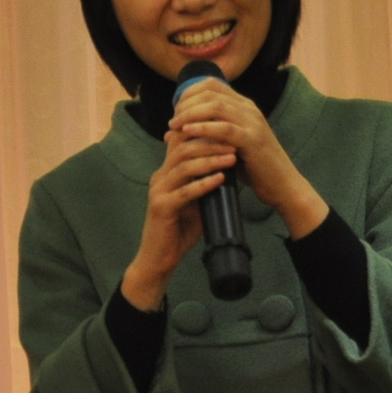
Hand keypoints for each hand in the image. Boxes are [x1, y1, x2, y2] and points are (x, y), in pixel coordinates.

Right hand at [119, 129, 237, 309]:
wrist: (158, 260)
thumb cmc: (178, 231)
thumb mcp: (195, 202)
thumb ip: (205, 186)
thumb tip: (230, 172)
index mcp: (166, 173)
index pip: (181, 142)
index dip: (202, 133)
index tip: (228, 132)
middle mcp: (160, 177)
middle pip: (183, 148)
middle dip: (210, 143)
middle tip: (234, 142)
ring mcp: (158, 191)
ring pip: (184, 166)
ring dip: (210, 160)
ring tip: (231, 158)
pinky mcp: (161, 208)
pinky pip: (184, 192)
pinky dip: (204, 183)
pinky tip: (220, 179)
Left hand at [169, 79, 327, 237]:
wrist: (283, 185)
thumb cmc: (252, 168)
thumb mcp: (224, 147)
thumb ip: (202, 136)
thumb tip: (170, 132)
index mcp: (244, 106)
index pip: (212, 85)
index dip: (189, 93)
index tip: (176, 110)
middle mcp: (249, 109)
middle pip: (211, 93)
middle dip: (186, 104)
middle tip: (173, 120)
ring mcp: (252, 123)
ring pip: (216, 107)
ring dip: (191, 114)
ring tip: (175, 125)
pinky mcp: (253, 140)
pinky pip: (224, 128)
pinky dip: (203, 128)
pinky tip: (187, 132)